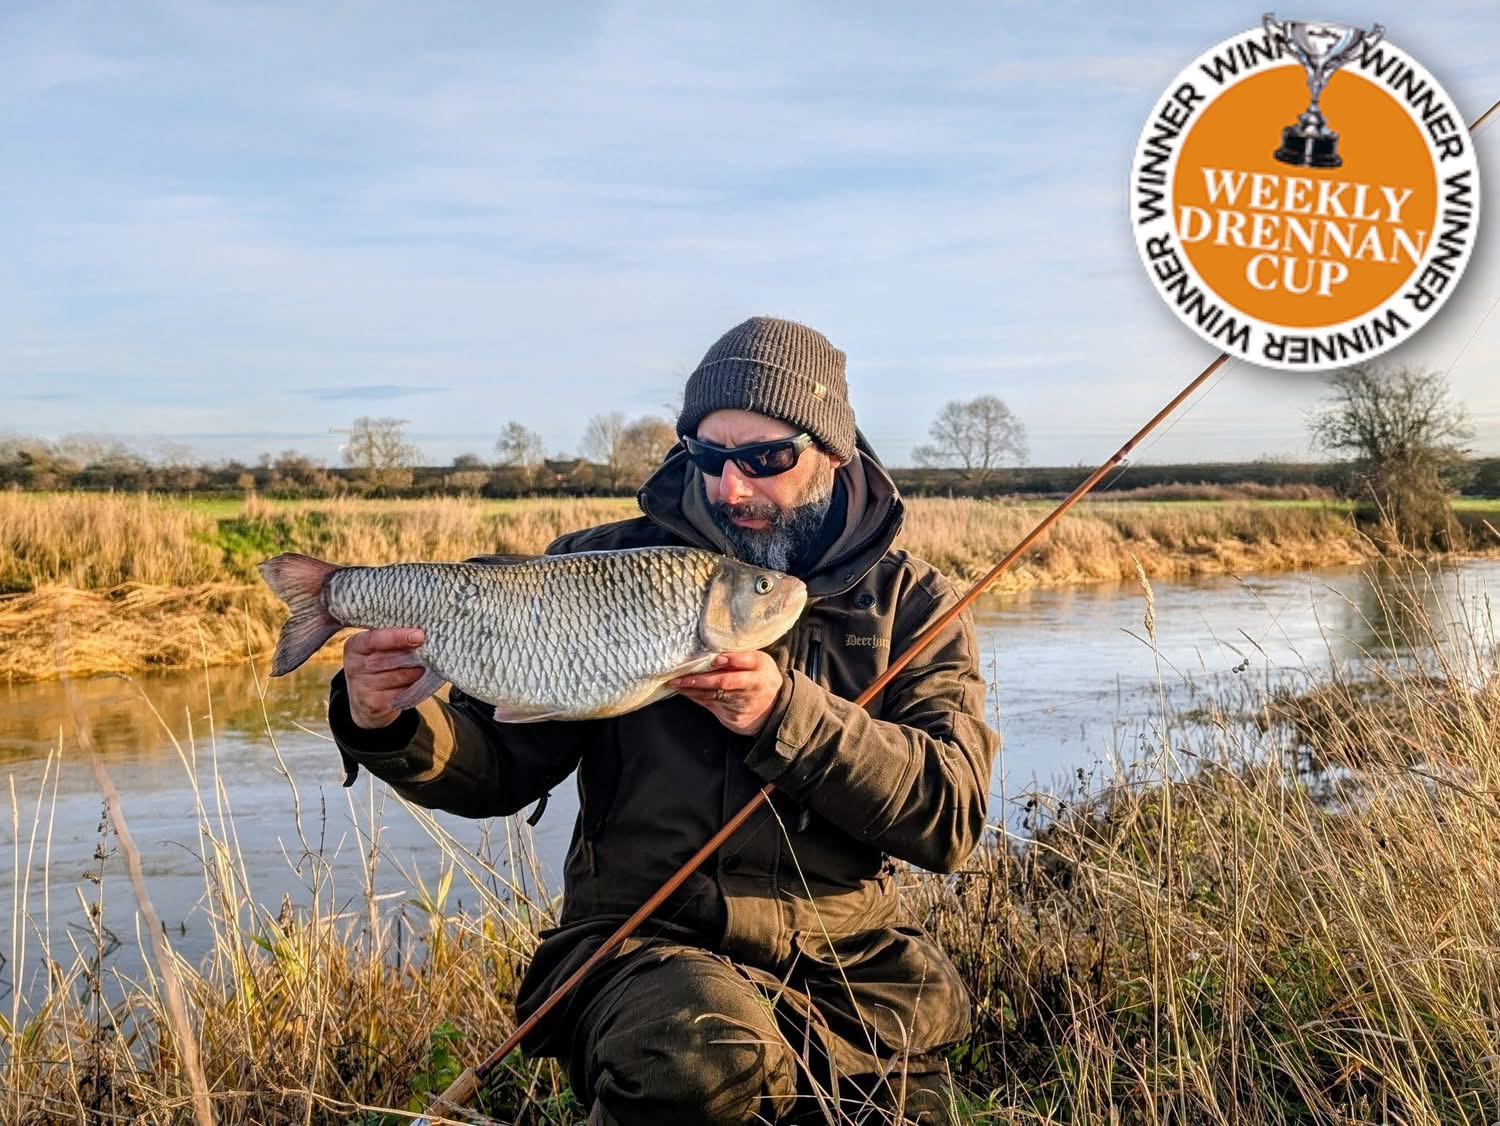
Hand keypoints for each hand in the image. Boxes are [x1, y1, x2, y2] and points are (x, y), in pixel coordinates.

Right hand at [343, 628, 429, 729]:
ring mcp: (362, 687)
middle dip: (414, 655)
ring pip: (401, 676)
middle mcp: (354, 666)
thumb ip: (395, 640)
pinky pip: (403, 693)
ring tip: (426, 666)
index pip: (373, 639)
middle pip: (390, 658)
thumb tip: (422, 634)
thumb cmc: (378, 666)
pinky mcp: (374, 704)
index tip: (419, 636)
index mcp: (355, 646)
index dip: (397, 637)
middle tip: (432, 651)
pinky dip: (416, 687)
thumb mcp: (378, 649)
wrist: (365, 701)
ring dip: (418, 671)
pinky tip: (419, 682)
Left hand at [669, 651, 786, 736]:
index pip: (747, 660)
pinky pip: (711, 706)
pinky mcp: (734, 716)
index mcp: (761, 666)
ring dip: (692, 689)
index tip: (715, 659)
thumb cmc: (761, 678)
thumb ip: (740, 656)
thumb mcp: (758, 663)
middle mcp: (753, 684)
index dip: (731, 660)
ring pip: (713, 695)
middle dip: (701, 679)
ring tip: (676, 683)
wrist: (775, 710)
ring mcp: (743, 703)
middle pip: (725, 681)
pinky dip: (696, 698)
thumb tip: (711, 651)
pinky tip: (685, 692)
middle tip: (681, 676)